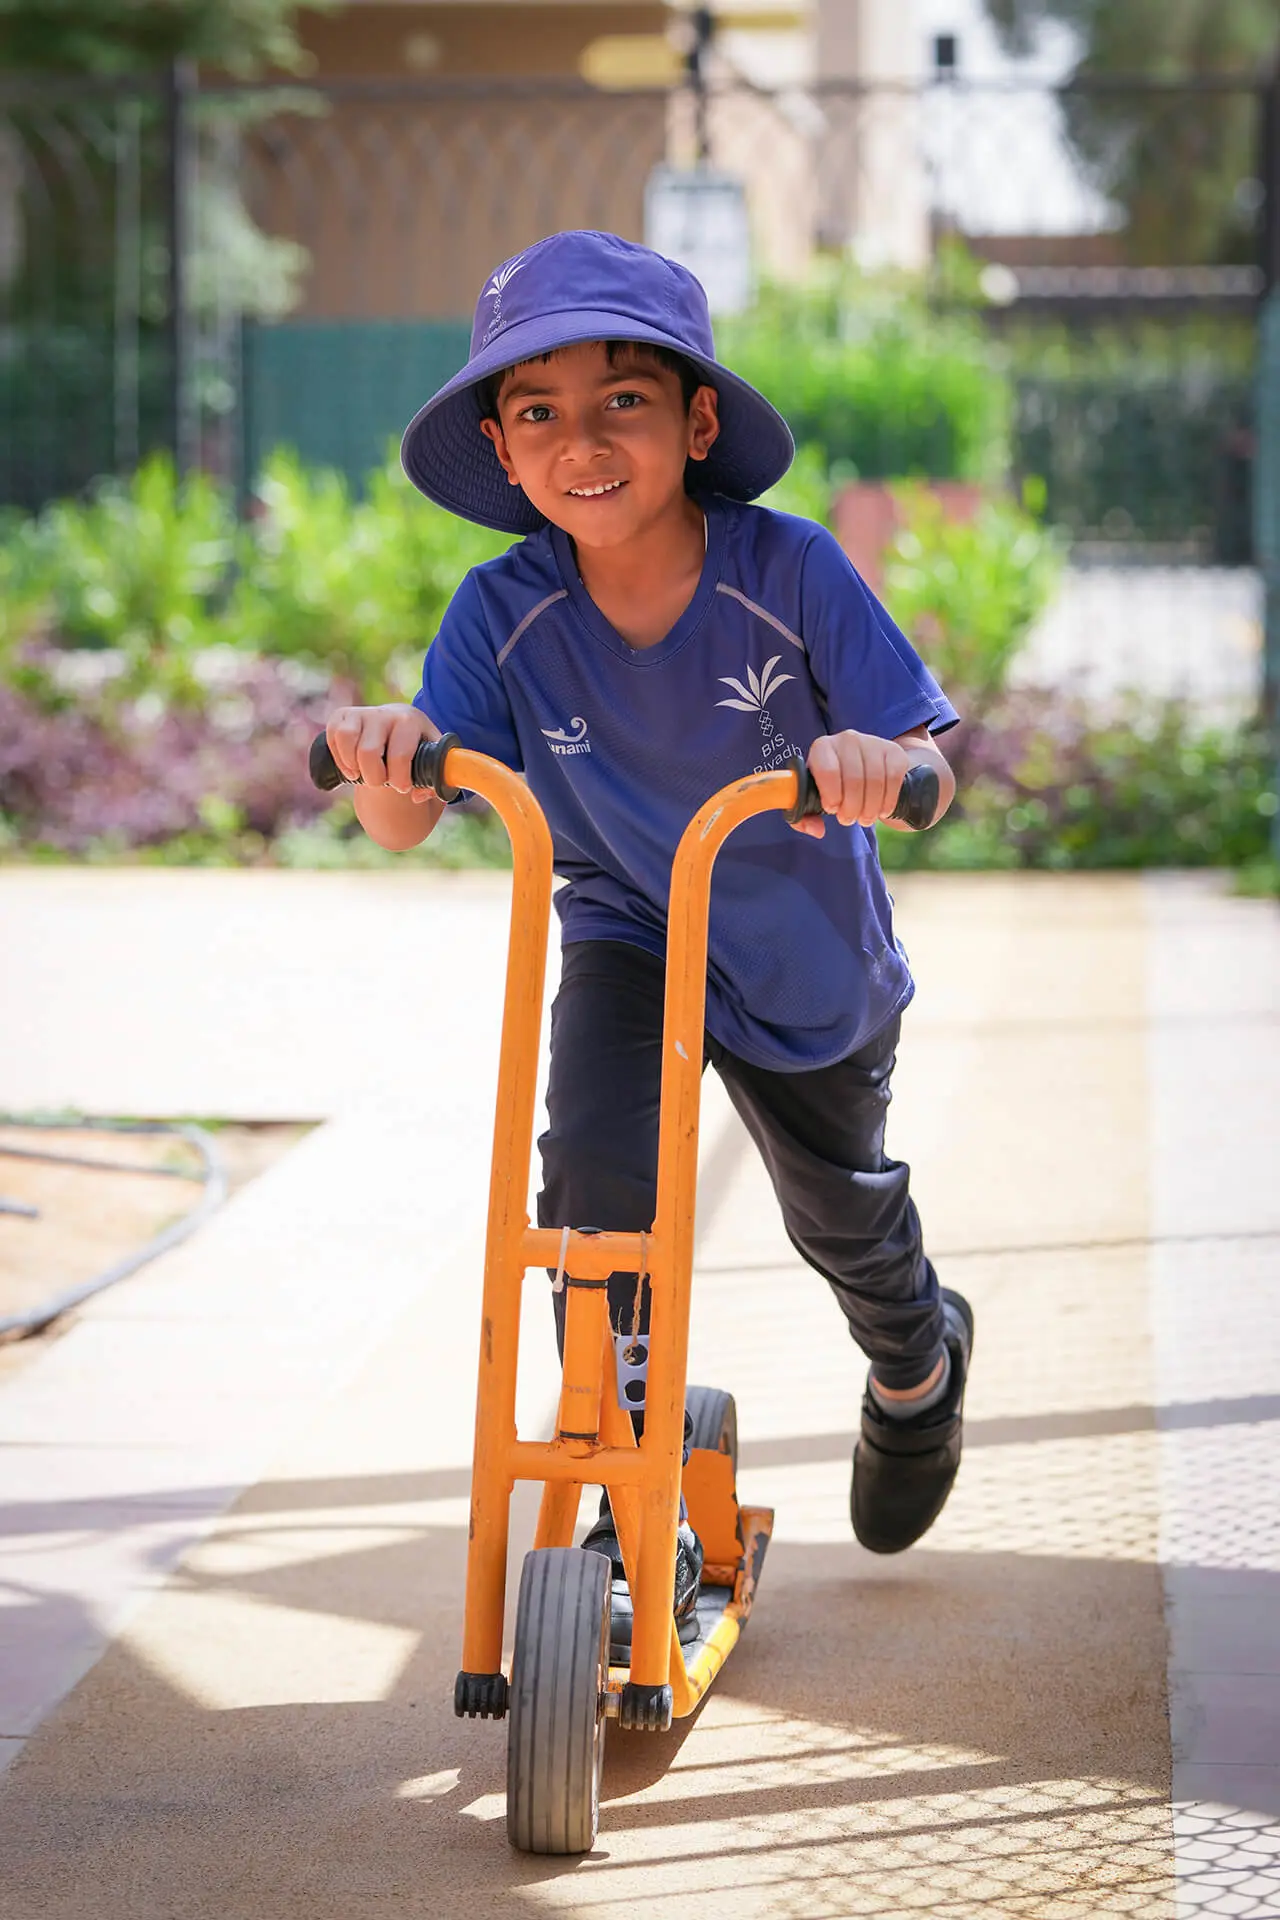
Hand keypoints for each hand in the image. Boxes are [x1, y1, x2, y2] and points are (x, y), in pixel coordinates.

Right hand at [325, 703, 438, 803]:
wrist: (398, 728)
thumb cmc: (417, 750)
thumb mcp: (432, 763)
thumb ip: (436, 782)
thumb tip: (418, 796)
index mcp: (411, 721)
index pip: (399, 755)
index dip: (399, 778)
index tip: (402, 787)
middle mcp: (386, 713)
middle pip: (368, 752)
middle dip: (374, 777)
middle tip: (382, 782)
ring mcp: (362, 712)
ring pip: (346, 740)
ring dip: (353, 766)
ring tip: (363, 775)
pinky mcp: (342, 715)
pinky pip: (332, 735)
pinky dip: (339, 757)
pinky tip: (351, 767)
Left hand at [792, 730, 911, 837]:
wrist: (862, 766)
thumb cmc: (831, 785)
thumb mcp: (812, 799)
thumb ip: (805, 818)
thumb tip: (817, 830)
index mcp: (822, 748)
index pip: (827, 771)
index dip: (831, 795)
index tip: (832, 809)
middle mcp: (847, 740)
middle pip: (853, 779)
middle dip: (851, 808)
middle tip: (848, 820)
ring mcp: (872, 743)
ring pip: (875, 780)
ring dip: (870, 808)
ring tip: (864, 818)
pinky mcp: (893, 751)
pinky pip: (894, 778)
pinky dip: (888, 801)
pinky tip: (881, 810)